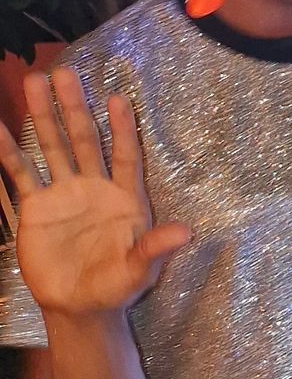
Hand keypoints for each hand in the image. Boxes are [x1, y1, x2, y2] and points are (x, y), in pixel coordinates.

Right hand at [0, 70, 188, 317]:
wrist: (79, 306)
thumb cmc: (116, 287)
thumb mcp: (139, 270)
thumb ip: (156, 248)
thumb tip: (187, 232)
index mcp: (124, 197)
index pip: (126, 155)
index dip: (122, 128)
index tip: (118, 99)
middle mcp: (94, 186)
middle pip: (85, 139)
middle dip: (75, 107)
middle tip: (64, 73)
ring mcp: (63, 192)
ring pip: (53, 146)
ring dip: (43, 116)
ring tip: (34, 82)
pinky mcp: (36, 205)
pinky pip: (21, 172)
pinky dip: (8, 151)